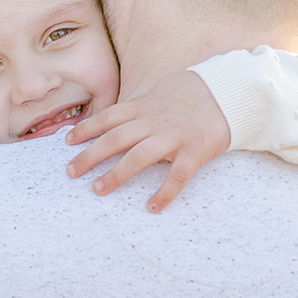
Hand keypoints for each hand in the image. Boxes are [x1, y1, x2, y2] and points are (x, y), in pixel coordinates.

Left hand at [65, 70, 230, 211]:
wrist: (230, 91)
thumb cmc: (192, 94)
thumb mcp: (159, 92)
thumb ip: (139, 107)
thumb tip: (116, 116)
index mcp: (144, 107)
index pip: (108, 117)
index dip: (86, 129)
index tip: (67, 141)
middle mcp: (153, 121)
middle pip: (115, 139)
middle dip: (89, 155)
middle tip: (70, 171)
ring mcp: (174, 136)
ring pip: (138, 157)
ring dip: (116, 174)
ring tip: (97, 190)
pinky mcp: (194, 151)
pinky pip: (177, 175)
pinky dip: (165, 192)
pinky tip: (153, 207)